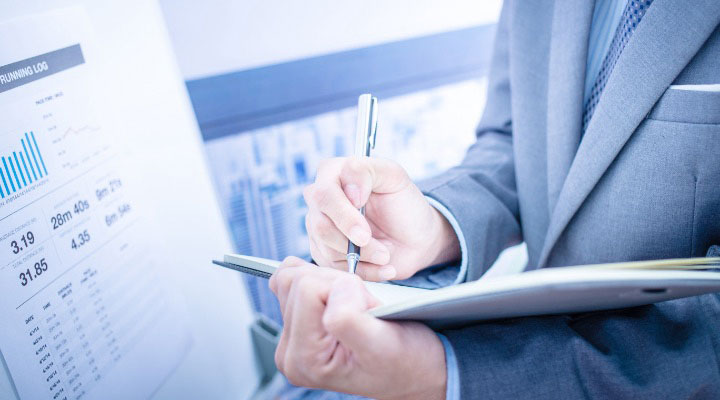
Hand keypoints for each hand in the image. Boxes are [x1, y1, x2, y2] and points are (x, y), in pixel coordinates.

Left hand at [269, 257, 446, 399]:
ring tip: (355, 308)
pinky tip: (339, 299)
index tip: (367, 313)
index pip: (307, 289)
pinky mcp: (295, 322)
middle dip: (337, 285)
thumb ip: (349, 319)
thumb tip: (331, 290)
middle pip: (297, 281)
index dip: (345, 288)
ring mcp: (290, 337)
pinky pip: (293, 279)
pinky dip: (321, 279)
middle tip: (364, 312)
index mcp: (305, 358)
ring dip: (331, 282)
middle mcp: (290, 352)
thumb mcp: (383, 343)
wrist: (415, 370)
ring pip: (293, 276)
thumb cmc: (405, 361)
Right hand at [304, 156, 459, 280]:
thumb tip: (350, 193)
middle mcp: (320, 201)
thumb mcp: (394, 177)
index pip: (323, 194)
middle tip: (381, 248)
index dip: (344, 211)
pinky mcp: (325, 254)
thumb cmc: (403, 203)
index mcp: (332, 174)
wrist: (415, 237)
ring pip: (328, 250)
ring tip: (386, 254)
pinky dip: (366, 271)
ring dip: (364, 256)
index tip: (367, 216)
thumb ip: (368, 171)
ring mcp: (319, 228)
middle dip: (353, 240)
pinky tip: (384, 266)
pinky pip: (337, 270)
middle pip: (321, 225)